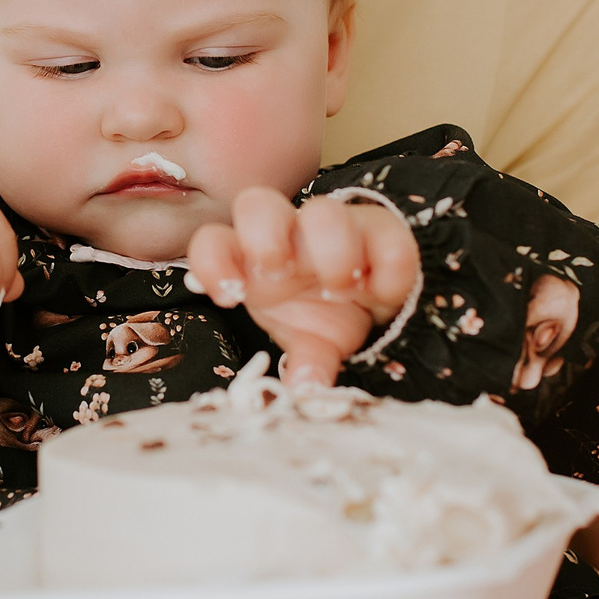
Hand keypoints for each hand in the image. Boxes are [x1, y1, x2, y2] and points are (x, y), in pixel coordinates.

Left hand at [187, 190, 418, 386]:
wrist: (376, 298)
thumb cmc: (324, 313)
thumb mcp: (311, 342)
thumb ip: (305, 363)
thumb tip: (303, 393)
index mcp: (256, 261)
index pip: (213, 240)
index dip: (212, 261)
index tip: (228, 297)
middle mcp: (290, 237)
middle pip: (258, 205)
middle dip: (266, 241)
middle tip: (282, 278)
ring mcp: (335, 227)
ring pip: (323, 211)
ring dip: (331, 250)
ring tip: (340, 288)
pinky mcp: (382, 231)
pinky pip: (387, 233)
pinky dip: (386, 266)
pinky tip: (382, 295)